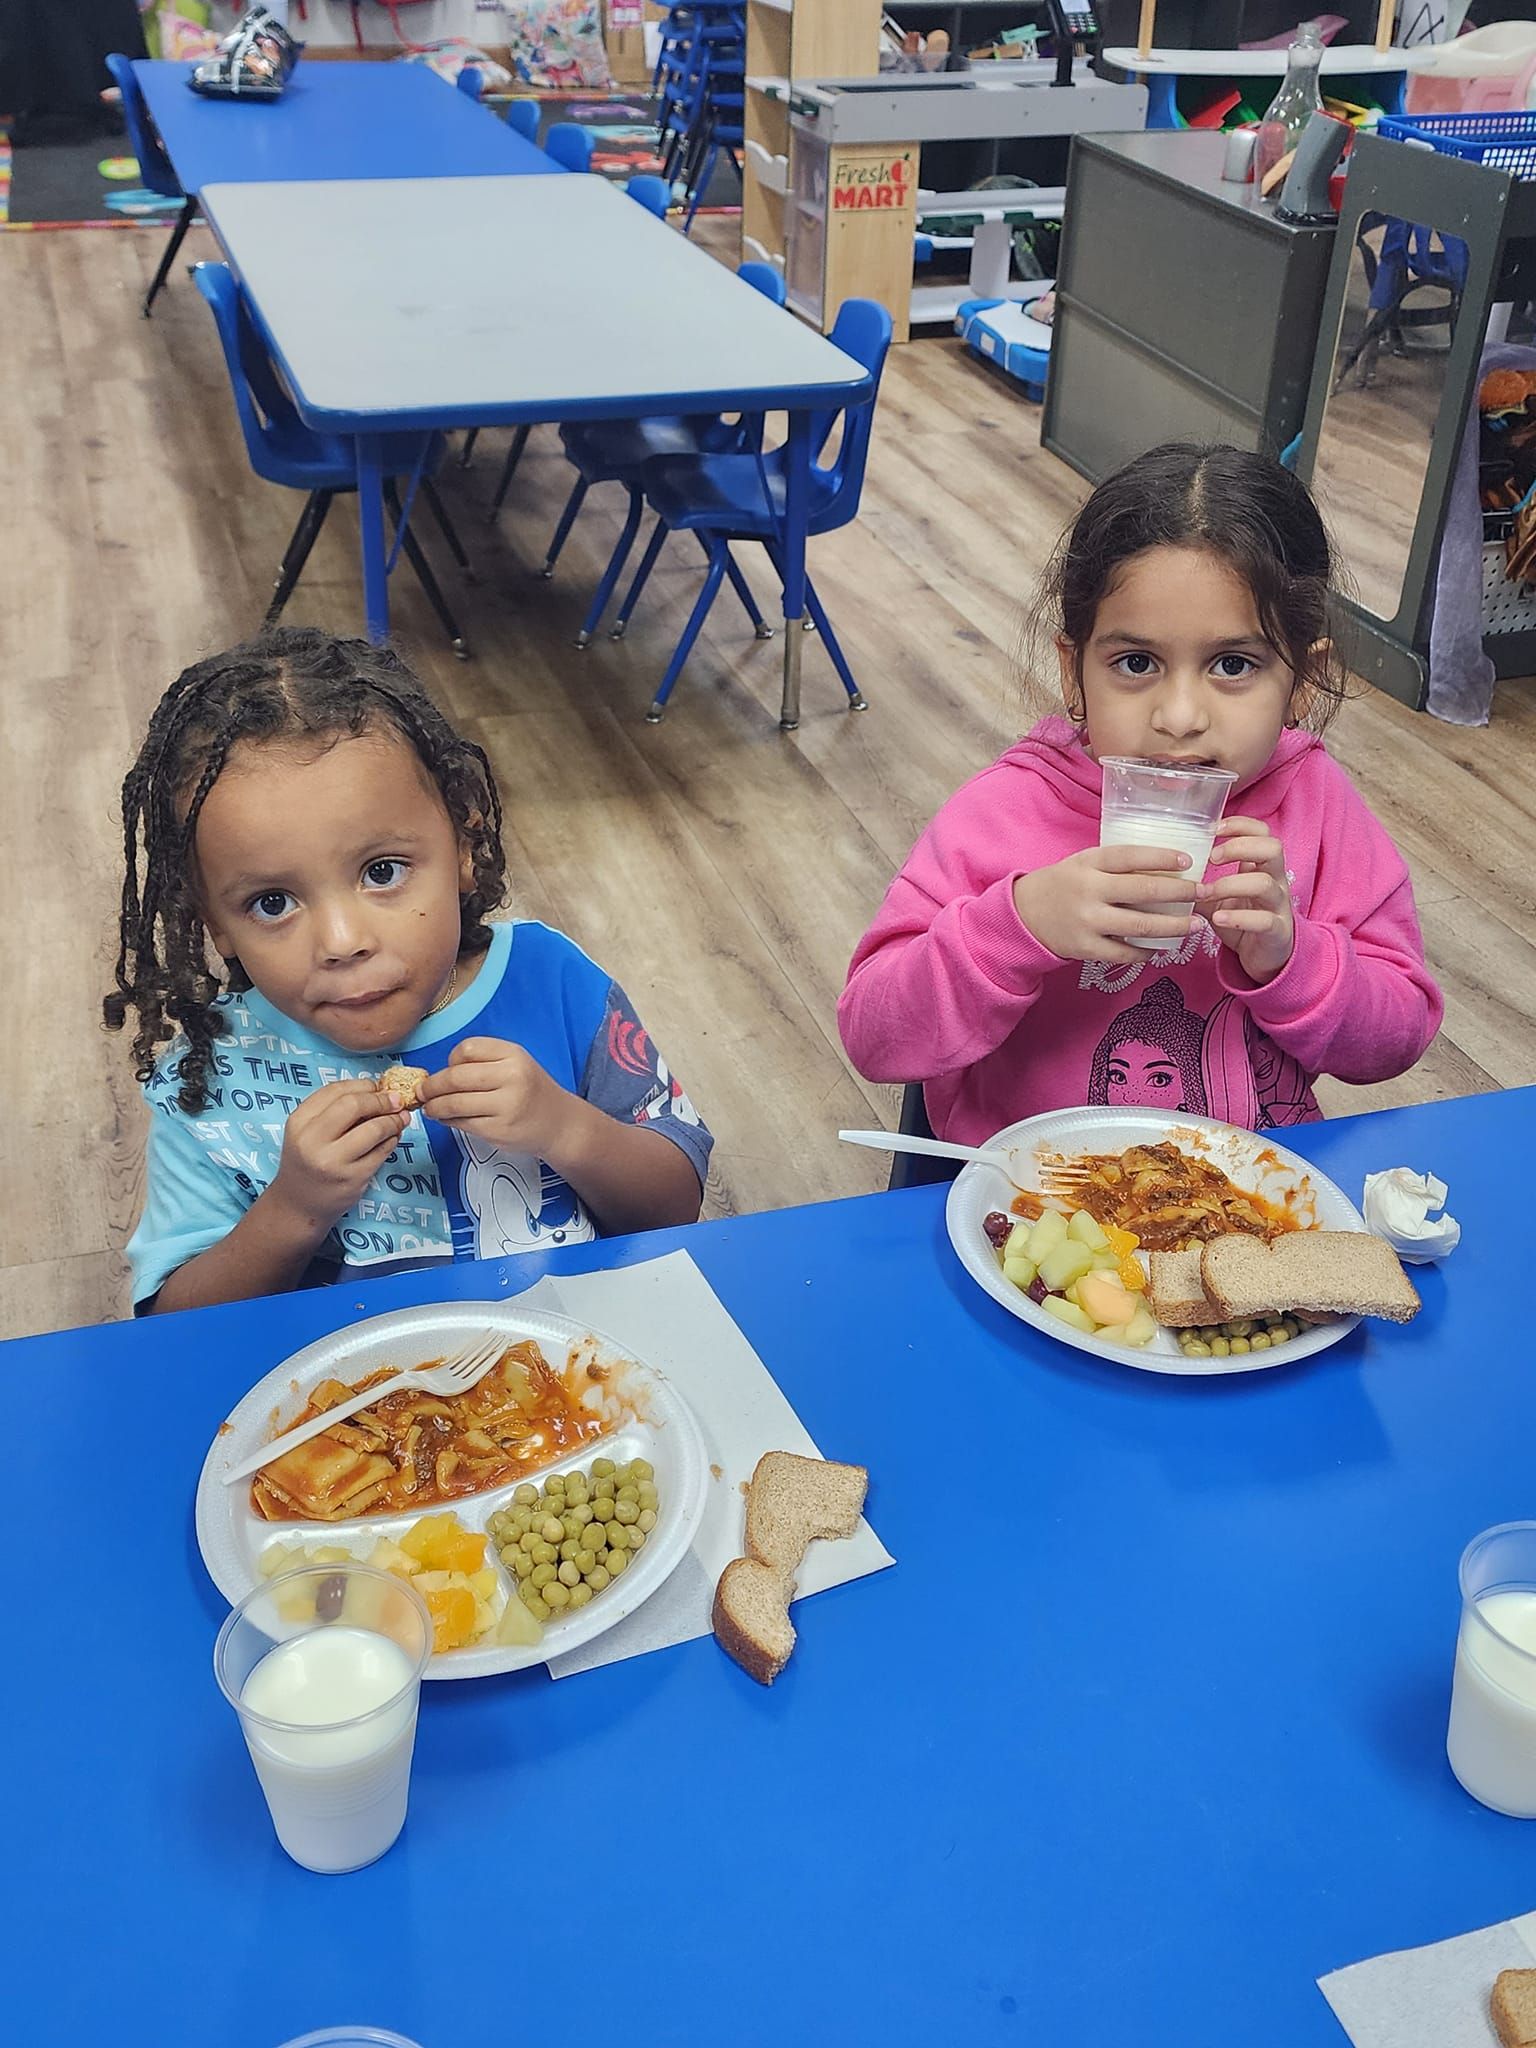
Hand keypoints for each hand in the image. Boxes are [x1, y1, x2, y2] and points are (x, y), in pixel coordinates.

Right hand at [269, 1079, 407, 1233]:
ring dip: (394, 1120)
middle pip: (355, 1105)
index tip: (378, 1086)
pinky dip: (393, 1139)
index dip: (363, 1084)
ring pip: (374, 1129)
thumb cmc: (308, 1161)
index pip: (335, 1090)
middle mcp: (313, 1140)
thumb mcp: (308, 1131)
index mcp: (299, 1122)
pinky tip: (393, 1137)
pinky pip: (382, 1151)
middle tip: (396, 1100)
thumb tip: (377, 1090)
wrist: (299, 1204)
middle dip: (381, 1099)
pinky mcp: (353, 1178)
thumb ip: (334, 1109)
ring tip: (401, 1118)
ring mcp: (334, 1161)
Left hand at [417, 1037, 574, 1154]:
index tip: (447, 1069)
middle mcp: (511, 1077)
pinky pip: (462, 1123)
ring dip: (434, 1107)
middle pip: (455, 1077)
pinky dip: (447, 1121)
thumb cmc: (530, 1091)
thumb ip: (482, 1063)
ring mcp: (505, 1105)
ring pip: (454, 1103)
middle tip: (422, 1092)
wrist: (559, 1123)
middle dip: (431, 1086)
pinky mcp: (499, 1130)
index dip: (450, 1060)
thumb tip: (437, 1075)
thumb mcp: (515, 1064)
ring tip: (429, 1108)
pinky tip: (447, 1119)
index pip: (467, 1049)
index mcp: (513, 1055)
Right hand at [1013, 845, 1198, 963]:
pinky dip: (1146, 952)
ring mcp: (1088, 922)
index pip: (1130, 856)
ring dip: (1173, 927)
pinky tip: (1161, 948)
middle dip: (1180, 893)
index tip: (1189, 861)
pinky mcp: (1086, 948)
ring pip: (1140, 927)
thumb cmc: (1063, 884)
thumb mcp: (1083, 863)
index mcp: (1089, 864)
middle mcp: (1089, 891)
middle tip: (1204, 892)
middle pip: (1142, 891)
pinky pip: (1124, 953)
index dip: (1161, 857)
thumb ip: (1116, 864)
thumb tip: (1165, 866)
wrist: (1024, 914)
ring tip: (1195, 925)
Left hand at [1197, 816, 1294, 983]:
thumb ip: (1198, 884)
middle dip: (1239, 847)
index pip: (1262, 832)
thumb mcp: (1217, 899)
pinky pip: (1264, 920)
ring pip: (1265, 884)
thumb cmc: (1241, 920)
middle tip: (1212, 858)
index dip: (1241, 825)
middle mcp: (1275, 881)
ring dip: (1230, 884)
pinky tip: (1218, 918)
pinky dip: (1238, 918)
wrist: (1264, 956)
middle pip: (1272, 848)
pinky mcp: (1277, 931)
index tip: (1214, 828)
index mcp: (1262, 867)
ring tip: (1205, 892)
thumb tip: (1164, 873)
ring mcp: (1279, 906)